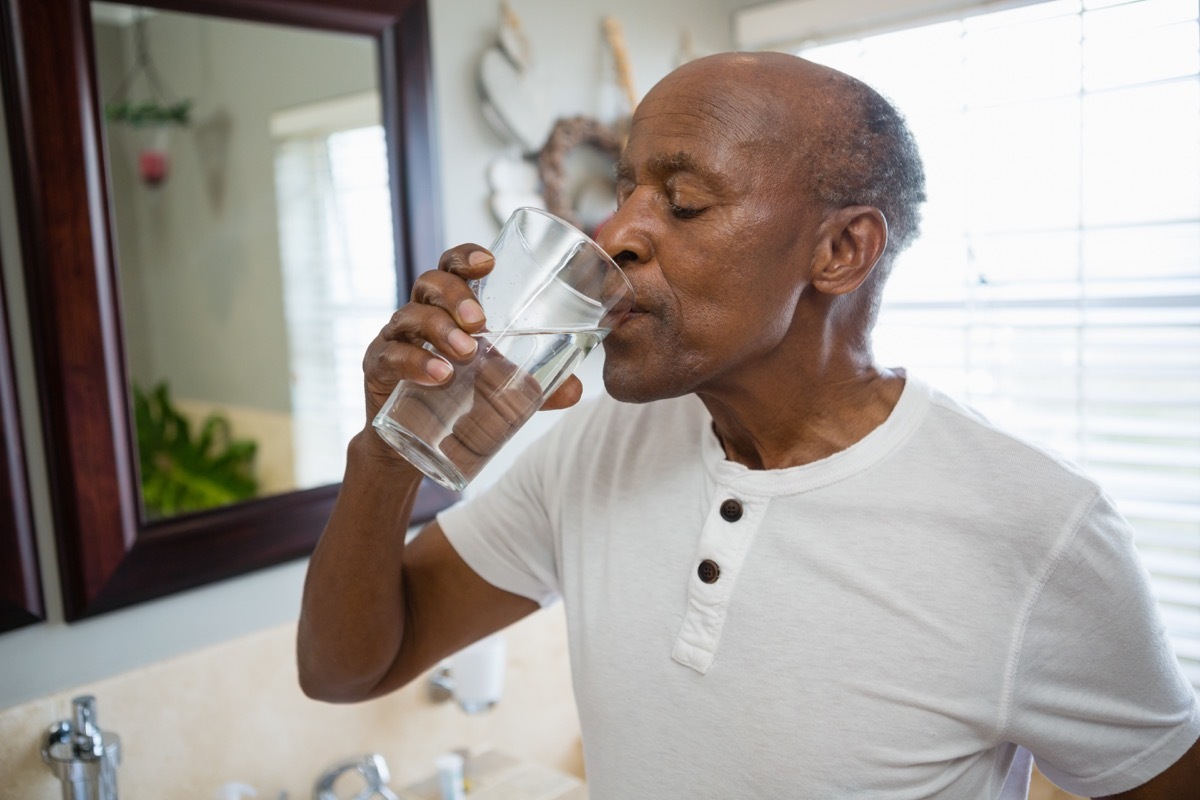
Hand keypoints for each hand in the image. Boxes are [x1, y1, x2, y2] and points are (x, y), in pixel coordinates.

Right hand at [362, 244, 582, 424]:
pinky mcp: (379, 369)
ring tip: (466, 353)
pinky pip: (391, 357)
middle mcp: (420, 314)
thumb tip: (576, 390)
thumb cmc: (458, 400)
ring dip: (440, 329)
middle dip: (456, 294)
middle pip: (430, 281)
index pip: (453, 267)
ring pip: (411, 316)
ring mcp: (396, 339)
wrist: (411, 444)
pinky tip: (439, 376)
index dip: (466, 257)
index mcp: (449, 307)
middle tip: (480, 321)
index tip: (489, 262)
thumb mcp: (501, 390)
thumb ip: (537, 387)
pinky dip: (415, 363)